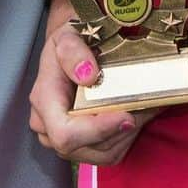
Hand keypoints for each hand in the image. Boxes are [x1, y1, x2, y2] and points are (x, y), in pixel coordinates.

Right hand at [28, 19, 154, 164]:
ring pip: (102, 153)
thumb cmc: (70, 40)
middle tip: (143, 105)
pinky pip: (108, 153)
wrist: (70, 48)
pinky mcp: (78, 145)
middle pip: (87, 147)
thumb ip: (73, 51)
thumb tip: (87, 75)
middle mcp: (47, 125)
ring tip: (143, 107)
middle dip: (119, 130)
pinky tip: (134, 114)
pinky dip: (126, 137)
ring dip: (127, 133)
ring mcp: (61, 140)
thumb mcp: (68, 34)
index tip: (126, 115)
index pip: (65, 134)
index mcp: (44, 99)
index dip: (97, 130)